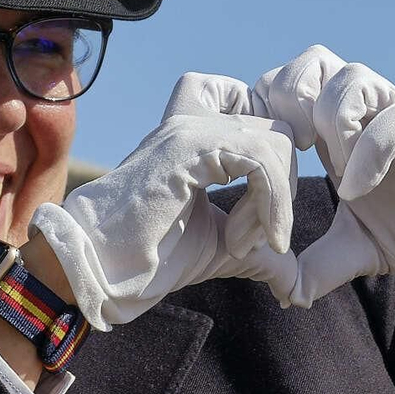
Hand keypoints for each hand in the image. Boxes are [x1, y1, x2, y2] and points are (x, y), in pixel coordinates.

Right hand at [30, 73, 298, 329]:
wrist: (97, 270)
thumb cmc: (148, 258)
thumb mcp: (219, 249)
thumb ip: (259, 249)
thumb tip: (297, 283)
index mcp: (198, 134)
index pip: (259, 110)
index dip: (279, 157)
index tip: (270, 211)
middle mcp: (194, 122)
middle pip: (278, 130)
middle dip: (283, 190)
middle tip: (259, 239)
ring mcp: (190, 130)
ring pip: (275, 144)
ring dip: (275, 202)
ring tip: (244, 243)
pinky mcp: (188, 149)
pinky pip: (260, 160)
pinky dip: (269, 205)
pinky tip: (243, 242)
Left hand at [253, 46, 394, 306]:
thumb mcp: (360, 252)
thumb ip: (319, 267)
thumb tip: (284, 294)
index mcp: (336, 137)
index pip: (285, 88)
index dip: (263, 112)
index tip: (259, 160)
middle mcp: (364, 120)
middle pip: (313, 64)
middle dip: (288, 100)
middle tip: (288, 152)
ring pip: (352, 79)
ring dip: (328, 120)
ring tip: (327, 167)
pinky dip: (368, 151)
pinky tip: (357, 190)